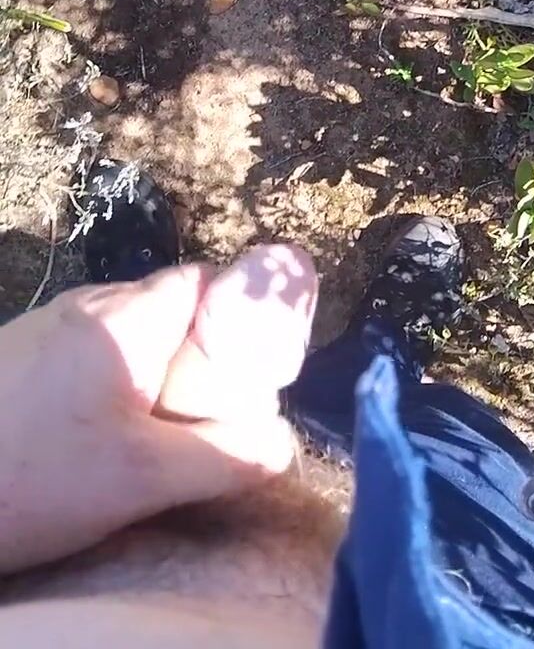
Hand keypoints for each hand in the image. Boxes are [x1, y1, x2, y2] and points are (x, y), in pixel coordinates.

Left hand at [0, 244, 316, 574]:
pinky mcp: (23, 360)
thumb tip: (282, 444)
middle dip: (207, 357)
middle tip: (220, 415)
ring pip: (135, 338)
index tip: (263, 370)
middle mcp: (91, 305)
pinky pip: (97, 359)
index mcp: (127, 314)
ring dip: (162, 377)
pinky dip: (120, 390)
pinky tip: (107, 443)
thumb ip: (222, 457)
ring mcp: (51, 329)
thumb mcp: (140, 477)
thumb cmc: (33, 472)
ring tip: (166, 438)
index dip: (247, 316)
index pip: (209, 281)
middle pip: (175, 309)